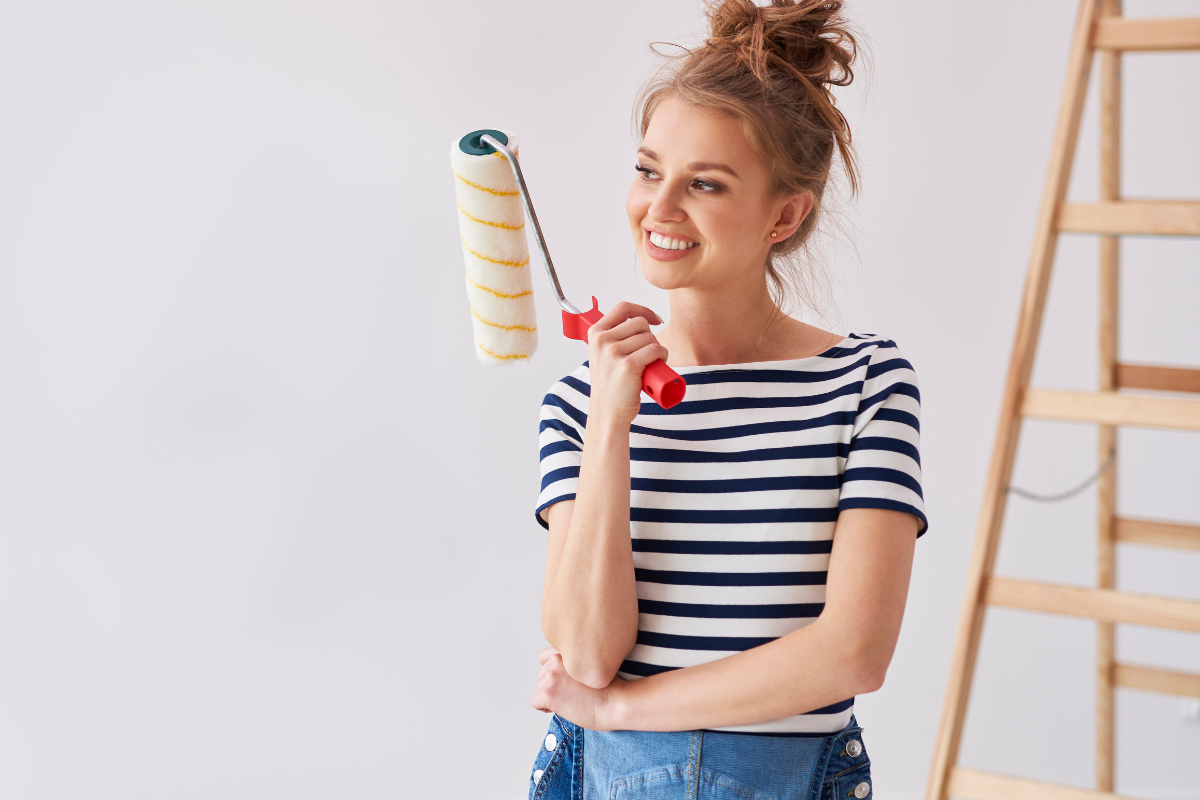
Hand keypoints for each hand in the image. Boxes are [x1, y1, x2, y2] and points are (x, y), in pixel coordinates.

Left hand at [531, 646, 624, 730]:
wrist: (616, 703)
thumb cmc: (609, 688)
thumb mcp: (588, 664)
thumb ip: (572, 662)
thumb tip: (557, 674)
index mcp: (566, 650)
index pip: (544, 657)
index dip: (554, 672)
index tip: (568, 681)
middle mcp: (556, 659)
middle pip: (541, 675)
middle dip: (553, 686)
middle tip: (573, 693)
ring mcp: (551, 675)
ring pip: (539, 689)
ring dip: (551, 697)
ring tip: (571, 699)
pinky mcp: (548, 693)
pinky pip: (535, 703)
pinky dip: (546, 709)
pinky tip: (564, 708)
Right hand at [586, 302, 667, 425]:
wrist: (608, 411)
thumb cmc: (610, 385)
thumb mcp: (603, 354)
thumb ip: (613, 336)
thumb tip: (641, 320)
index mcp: (595, 333)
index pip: (623, 307)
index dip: (643, 310)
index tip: (654, 319)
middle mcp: (602, 340)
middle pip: (640, 323)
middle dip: (650, 337)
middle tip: (648, 354)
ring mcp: (614, 352)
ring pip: (650, 338)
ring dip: (657, 349)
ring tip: (650, 364)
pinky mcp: (628, 365)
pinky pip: (655, 350)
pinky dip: (662, 356)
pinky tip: (656, 366)